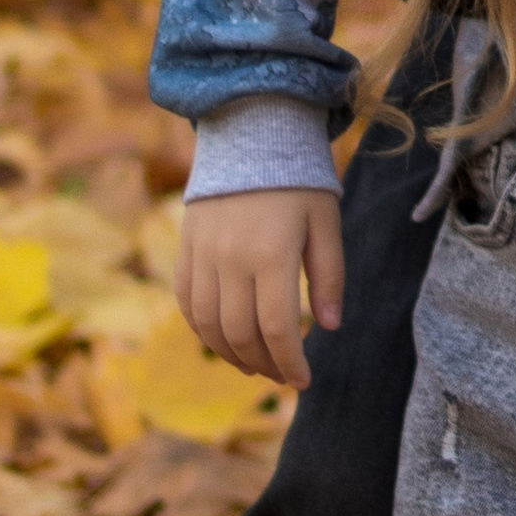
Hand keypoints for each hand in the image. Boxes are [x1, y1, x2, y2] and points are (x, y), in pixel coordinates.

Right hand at [175, 187, 342, 391]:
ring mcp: (202, 255)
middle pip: (240, 333)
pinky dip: (202, 330)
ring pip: (208, 324)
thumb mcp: (326, 223)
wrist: (250, 134)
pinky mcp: (186, 249)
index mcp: (270, 253)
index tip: (303, 381)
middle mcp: (230, 259)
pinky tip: (223, 342)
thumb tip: (330, 327)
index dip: (289, 362)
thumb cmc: (298, 181)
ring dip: (231, 354)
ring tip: (255, 366)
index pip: (276, 327)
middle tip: (283, 376)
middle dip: (264, 364)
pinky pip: (187, 302)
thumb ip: (329, 276)